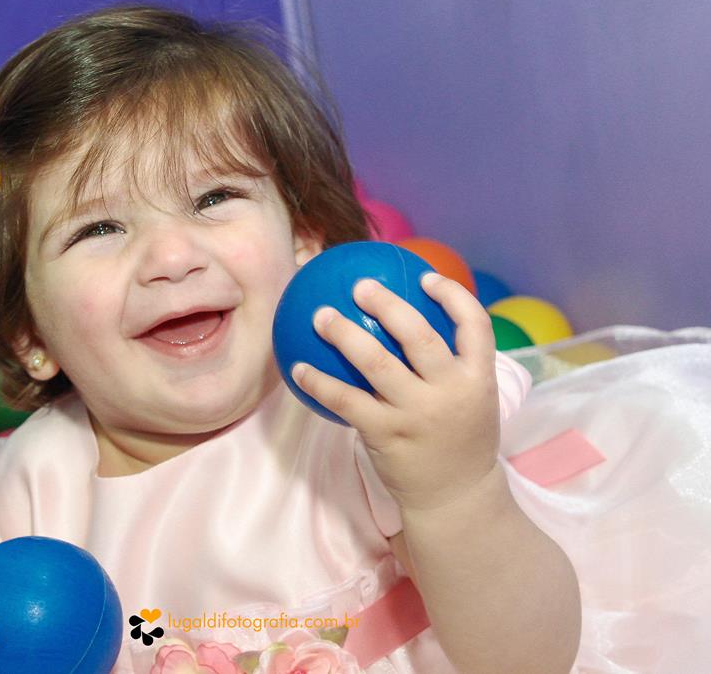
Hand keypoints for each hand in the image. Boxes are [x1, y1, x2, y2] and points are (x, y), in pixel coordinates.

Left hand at [291, 272, 500, 511]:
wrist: (456, 498)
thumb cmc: (457, 440)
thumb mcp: (472, 401)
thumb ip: (451, 367)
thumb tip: (412, 323)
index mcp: (477, 379)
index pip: (475, 326)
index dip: (453, 296)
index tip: (426, 276)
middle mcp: (449, 392)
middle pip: (419, 336)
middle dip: (388, 305)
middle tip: (360, 286)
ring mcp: (417, 414)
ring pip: (377, 363)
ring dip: (344, 334)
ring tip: (320, 315)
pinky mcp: (386, 434)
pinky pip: (345, 400)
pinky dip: (318, 382)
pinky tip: (297, 368)